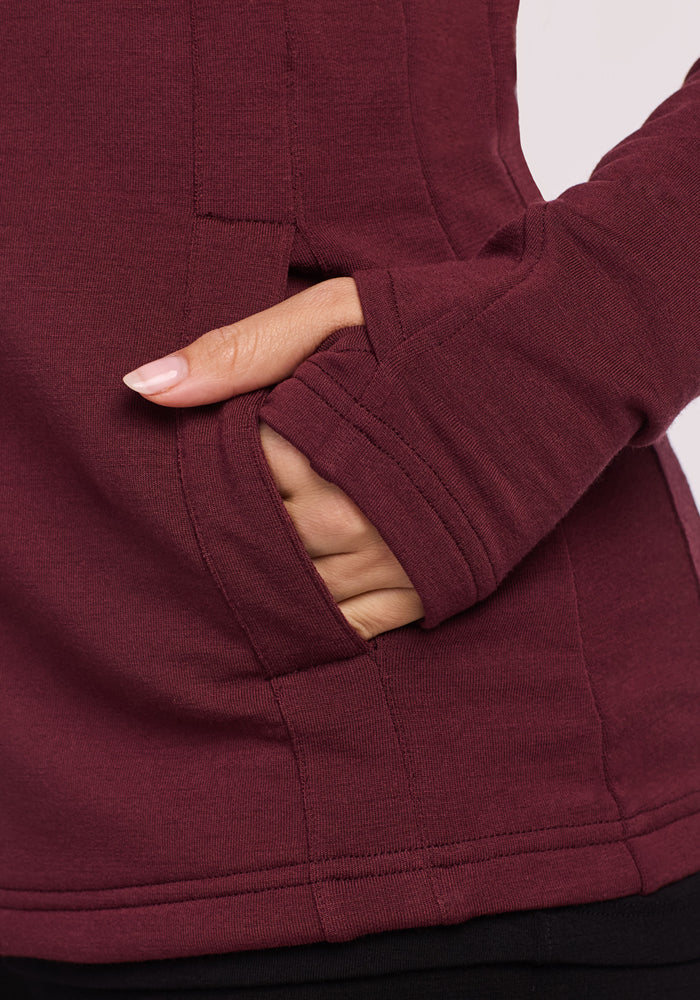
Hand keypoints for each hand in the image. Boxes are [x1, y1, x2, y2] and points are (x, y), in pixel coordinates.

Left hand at [121, 277, 424, 639]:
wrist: (569, 351)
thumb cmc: (452, 320)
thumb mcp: (340, 311)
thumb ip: (242, 350)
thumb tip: (140, 386)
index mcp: (322, 442)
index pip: (228, 478)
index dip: (213, 466)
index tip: (214, 452)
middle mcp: (353, 514)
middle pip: (258, 540)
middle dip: (240, 521)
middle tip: (229, 506)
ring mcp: (399, 556)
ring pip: (298, 589)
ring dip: (275, 570)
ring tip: (269, 542)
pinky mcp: (440, 581)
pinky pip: (356, 625)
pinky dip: (323, 615)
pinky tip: (307, 591)